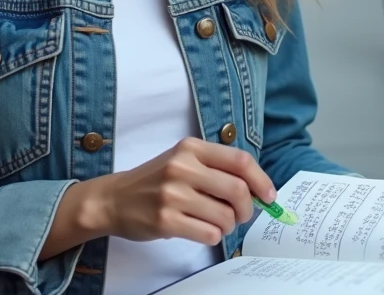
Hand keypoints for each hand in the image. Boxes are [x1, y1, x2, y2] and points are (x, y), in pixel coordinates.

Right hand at [91, 138, 275, 245]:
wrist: (115, 198)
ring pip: (225, 216)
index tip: (269, 196)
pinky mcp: (166, 220)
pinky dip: (214, 236)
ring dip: (229, 225)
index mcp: (190, 148)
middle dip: (247, 208)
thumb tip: (257, 191)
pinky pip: (209, 233)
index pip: (240, 160)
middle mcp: (182, 167)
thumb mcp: (182, 161)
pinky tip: (202, 230)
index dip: (261, 180)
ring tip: (216, 223)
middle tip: (241, 215)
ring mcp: (173, 194)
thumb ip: (216, 169)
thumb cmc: (155, 181)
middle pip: (238, 190)